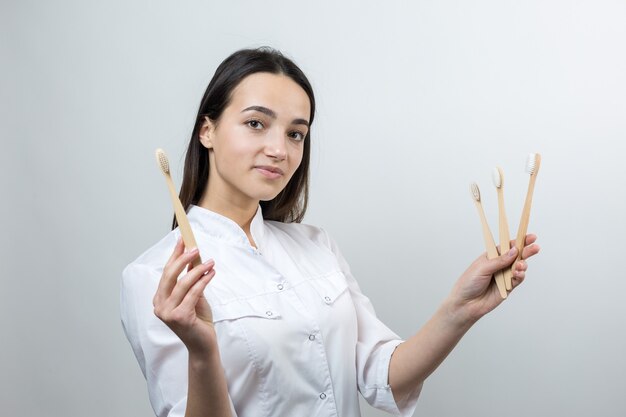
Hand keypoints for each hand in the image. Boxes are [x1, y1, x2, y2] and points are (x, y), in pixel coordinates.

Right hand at [153, 237, 217, 354]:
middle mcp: (159, 305)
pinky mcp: (179, 317)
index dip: (174, 255)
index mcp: (160, 299)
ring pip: (182, 283)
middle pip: (169, 275)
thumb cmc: (198, 320)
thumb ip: (191, 280)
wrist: (203, 345)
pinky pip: (193, 293)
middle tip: (196, 248)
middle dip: (183, 259)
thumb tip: (193, 257)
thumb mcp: (194, 296)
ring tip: (210, 262)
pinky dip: (203, 281)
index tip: (182, 240)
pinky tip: (211, 274)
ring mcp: (167, 313)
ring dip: (197, 270)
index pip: (166, 272)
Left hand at [448, 234, 540, 323]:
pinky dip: (520, 275)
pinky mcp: (508, 287)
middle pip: (516, 255)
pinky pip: (518, 279)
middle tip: (535, 247)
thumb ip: (499, 261)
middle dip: (526, 250)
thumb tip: (514, 251)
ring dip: (522, 264)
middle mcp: (499, 265)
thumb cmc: (469, 283)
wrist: (466, 304)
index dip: (518, 241)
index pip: (506, 246)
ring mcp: (504, 275)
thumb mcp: (482, 268)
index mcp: (491, 256)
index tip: (530, 237)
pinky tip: (518, 273)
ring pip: (519, 267)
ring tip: (520, 265)